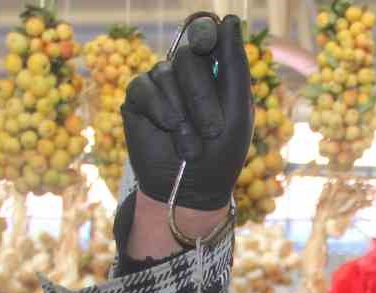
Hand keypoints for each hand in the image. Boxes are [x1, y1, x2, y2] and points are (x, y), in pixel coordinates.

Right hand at [122, 13, 252, 211]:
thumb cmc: (221, 154)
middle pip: (188, 56)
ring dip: (183, 111)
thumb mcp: (237, 111)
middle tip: (212, 130)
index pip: (208, 37)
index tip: (209, 43)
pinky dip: (159, 108)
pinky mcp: (138, 99)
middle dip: (201, 95)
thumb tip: (228, 19)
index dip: (207, 35)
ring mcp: (160, 85)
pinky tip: (168, 128)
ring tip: (190, 143)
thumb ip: (234, 66)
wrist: (192, 189)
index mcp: (213, 73)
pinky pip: (144, 87)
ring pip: (166, 72)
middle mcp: (185, 74)